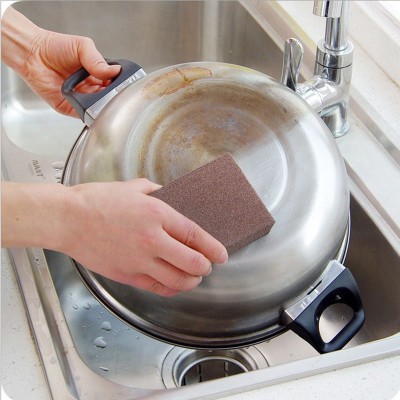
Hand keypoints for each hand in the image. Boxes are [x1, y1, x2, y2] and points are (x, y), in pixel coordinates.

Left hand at [1, 7, 120, 116]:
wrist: (32, 53)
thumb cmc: (54, 47)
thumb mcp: (82, 47)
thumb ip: (98, 60)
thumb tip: (115, 71)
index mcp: (96, 74)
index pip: (113, 84)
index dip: (118, 86)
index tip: (122, 85)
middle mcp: (90, 88)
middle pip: (107, 98)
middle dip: (111, 97)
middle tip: (113, 93)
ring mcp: (80, 99)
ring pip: (97, 108)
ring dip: (100, 105)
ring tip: (101, 97)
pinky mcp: (69, 107)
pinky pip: (82, 114)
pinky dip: (87, 112)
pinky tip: (89, 104)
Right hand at [60, 179, 227, 295]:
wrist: (69, 219)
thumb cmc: (98, 201)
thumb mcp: (134, 187)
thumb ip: (159, 192)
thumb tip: (172, 198)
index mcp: (157, 214)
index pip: (196, 236)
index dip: (214, 248)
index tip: (222, 254)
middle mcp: (152, 240)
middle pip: (193, 263)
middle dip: (206, 267)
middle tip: (208, 265)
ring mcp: (139, 260)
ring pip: (178, 281)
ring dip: (192, 281)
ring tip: (194, 276)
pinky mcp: (127, 275)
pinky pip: (158, 288)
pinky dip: (172, 288)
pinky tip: (174, 283)